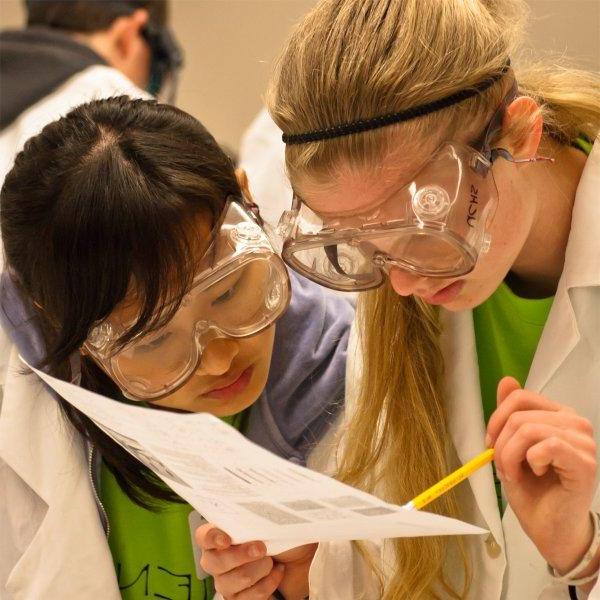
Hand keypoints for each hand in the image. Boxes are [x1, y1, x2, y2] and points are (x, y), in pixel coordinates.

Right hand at [195, 523, 316, 598]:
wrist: (306, 562)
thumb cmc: (287, 537)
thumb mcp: (275, 521)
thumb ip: (258, 517)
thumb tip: (254, 509)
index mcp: (224, 534)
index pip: (204, 535)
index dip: (211, 537)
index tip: (227, 539)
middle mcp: (220, 559)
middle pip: (213, 562)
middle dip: (239, 555)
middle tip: (261, 548)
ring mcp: (228, 581)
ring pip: (229, 582)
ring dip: (257, 570)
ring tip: (272, 562)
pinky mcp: (240, 599)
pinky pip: (246, 597)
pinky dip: (266, 584)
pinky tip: (277, 573)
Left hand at [487, 377, 597, 574]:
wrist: (549, 527)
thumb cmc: (532, 489)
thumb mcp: (511, 446)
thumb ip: (510, 414)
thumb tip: (507, 379)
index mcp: (558, 414)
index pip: (520, 397)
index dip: (496, 419)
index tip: (490, 444)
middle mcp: (575, 422)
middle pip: (519, 415)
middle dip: (500, 444)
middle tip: (503, 468)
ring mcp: (583, 441)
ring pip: (528, 430)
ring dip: (510, 456)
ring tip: (515, 474)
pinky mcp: (585, 462)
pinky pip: (546, 445)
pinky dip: (529, 461)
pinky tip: (535, 474)